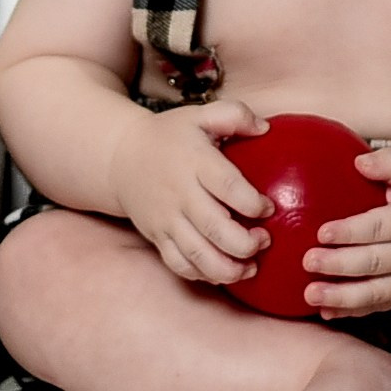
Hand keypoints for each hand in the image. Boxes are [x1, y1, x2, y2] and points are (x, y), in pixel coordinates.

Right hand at [110, 102, 271, 285]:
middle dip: (245, 243)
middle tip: (265, 240)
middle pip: (214, 228)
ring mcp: (166, 219)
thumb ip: (235, 115)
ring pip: (197, 254)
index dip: (252, 202)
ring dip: (228, 268)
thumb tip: (265, 129)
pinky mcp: (157, 237)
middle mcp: (179, 194)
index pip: (226, 186)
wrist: (121, 157)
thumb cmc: (170, 137)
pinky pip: (179, 264)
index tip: (269, 207)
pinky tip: (224, 273)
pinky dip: (202, 275)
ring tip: (251, 267)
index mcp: (194, 162)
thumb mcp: (200, 115)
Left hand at [301, 149, 390, 316]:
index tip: (322, 232)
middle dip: (339, 265)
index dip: (350, 231)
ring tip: (311, 294)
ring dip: (342, 297)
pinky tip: (327, 312)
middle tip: (308, 261)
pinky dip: (353, 312)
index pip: (380, 228)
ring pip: (377, 293)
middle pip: (375, 263)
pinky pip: (380, 306)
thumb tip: (359, 161)